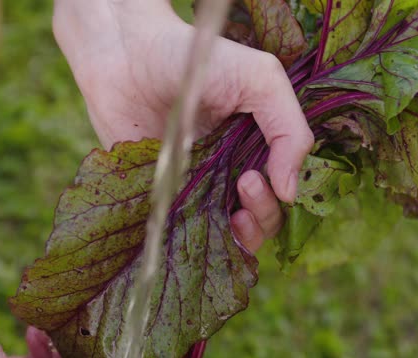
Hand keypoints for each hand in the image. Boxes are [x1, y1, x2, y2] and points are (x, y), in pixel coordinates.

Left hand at [53, 0, 313, 252]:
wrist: (126, 57)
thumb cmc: (194, 61)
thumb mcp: (259, 80)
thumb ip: (288, 130)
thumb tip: (291, 193)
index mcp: (256, 145)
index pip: (282, 190)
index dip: (280, 196)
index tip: (256, 177)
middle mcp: (228, 171)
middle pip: (261, 219)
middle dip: (263, 215)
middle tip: (244, 184)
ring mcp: (195, 187)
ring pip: (228, 233)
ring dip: (241, 236)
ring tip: (234, 215)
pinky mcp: (161, 197)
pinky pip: (183, 231)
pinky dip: (197, 239)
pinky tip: (195, 226)